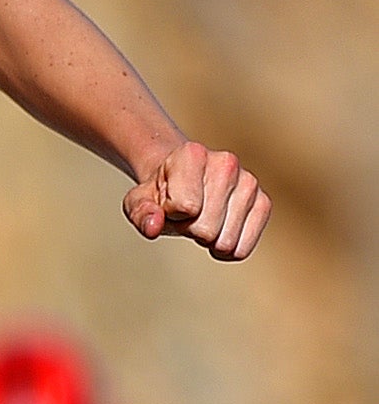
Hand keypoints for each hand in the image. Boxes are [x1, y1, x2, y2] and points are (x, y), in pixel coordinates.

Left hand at [123, 141, 269, 259]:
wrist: (181, 180)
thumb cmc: (160, 191)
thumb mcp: (139, 200)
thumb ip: (141, 213)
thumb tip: (153, 227)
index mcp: (193, 153)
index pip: (186, 208)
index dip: (171, 214)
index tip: (168, 202)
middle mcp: (226, 162)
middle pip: (206, 229)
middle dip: (189, 229)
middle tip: (185, 213)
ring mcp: (249, 182)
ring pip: (226, 242)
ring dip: (207, 240)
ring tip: (200, 217)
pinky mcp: (263, 202)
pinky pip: (242, 249)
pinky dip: (226, 249)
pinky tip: (217, 229)